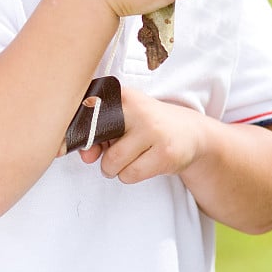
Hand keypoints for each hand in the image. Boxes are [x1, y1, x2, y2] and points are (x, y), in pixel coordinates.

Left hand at [79, 87, 201, 182]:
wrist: (190, 132)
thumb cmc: (148, 126)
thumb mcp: (124, 121)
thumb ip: (99, 135)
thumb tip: (86, 154)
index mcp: (125, 95)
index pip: (90, 111)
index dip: (81, 131)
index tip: (84, 140)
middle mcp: (138, 109)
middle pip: (99, 138)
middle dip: (100, 151)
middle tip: (113, 153)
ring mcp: (153, 130)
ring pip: (113, 162)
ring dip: (115, 169)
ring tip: (128, 160)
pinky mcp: (165, 153)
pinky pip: (130, 174)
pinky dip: (129, 176)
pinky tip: (140, 165)